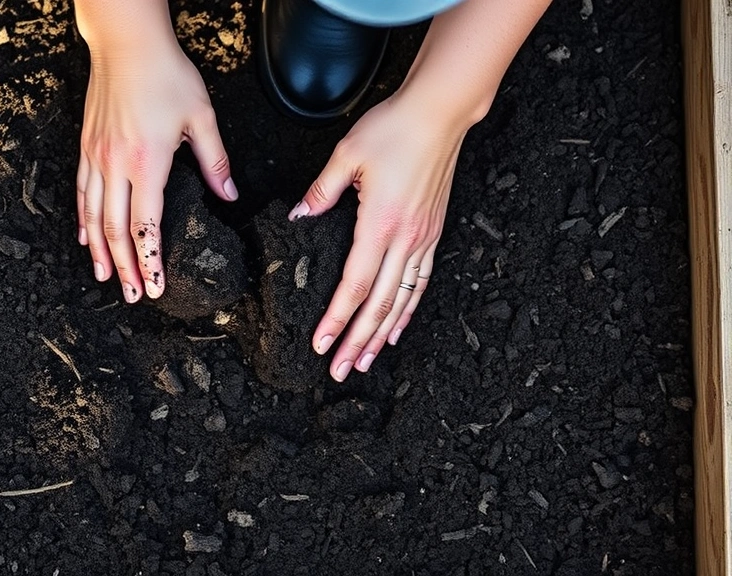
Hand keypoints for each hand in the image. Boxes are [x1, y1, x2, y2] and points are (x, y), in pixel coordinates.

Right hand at [77, 33, 237, 301]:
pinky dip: (83, 220)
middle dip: (126, 268)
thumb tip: (229, 194)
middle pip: (117, 230)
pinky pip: (81, 192)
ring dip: (100, 252)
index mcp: (148, 162)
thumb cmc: (165, 74)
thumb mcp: (202, 116)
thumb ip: (215, 161)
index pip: (147, 225)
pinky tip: (86, 238)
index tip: (157, 286)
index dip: (151, 261)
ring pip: (94, 216)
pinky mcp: (87, 147)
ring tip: (107, 278)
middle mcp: (116, 165)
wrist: (126, 43)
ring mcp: (97, 157)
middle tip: (134, 295)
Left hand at [288, 90, 471, 381]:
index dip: (337, 319)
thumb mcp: (346, 154)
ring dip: (383, 334)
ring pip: (402, 300)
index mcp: (379, 223)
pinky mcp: (433, 232)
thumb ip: (321, 191)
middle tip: (340, 370)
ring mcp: (423, 238)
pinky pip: (420, 282)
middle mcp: (405, 238)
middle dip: (358, 341)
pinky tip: (398, 328)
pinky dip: (408, 310)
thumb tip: (299, 215)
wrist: (440, 113)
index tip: (322, 345)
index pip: (354, 285)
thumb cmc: (393, 128)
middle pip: (379, 304)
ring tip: (366, 361)